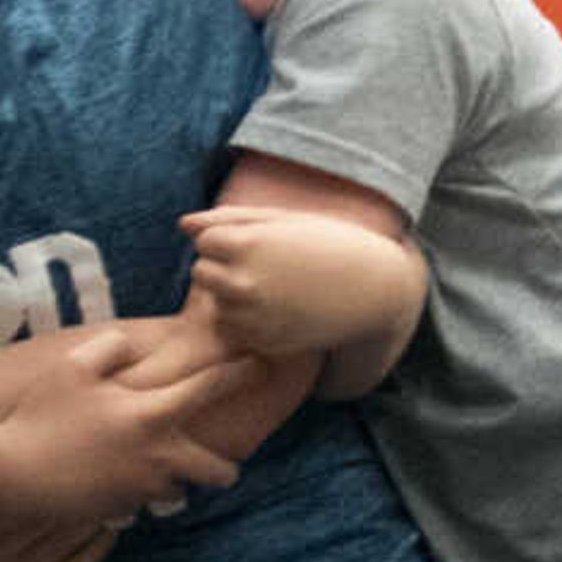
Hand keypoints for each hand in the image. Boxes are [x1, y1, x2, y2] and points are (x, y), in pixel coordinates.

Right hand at [0, 328, 251, 523]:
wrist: (14, 473)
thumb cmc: (40, 415)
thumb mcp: (71, 368)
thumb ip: (109, 348)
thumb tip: (128, 341)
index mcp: (152, 414)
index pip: (210, 388)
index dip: (240, 372)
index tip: (260, 364)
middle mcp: (160, 456)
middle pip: (220, 470)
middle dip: (225, 465)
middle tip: (214, 456)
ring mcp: (144, 488)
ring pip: (183, 489)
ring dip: (178, 480)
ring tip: (156, 465)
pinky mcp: (125, 509)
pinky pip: (147, 501)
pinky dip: (142, 491)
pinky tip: (118, 477)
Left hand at [181, 205, 424, 355]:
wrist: (379, 290)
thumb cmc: (333, 244)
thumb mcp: (284, 220)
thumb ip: (229, 218)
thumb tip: (183, 224)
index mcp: (247, 244)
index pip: (203, 241)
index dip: (230, 239)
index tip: (263, 242)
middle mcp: (244, 283)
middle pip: (202, 273)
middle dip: (225, 268)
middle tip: (268, 267)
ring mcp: (254, 317)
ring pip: (217, 305)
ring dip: (235, 297)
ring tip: (276, 289)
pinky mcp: (266, 343)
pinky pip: (237, 330)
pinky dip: (251, 322)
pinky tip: (282, 310)